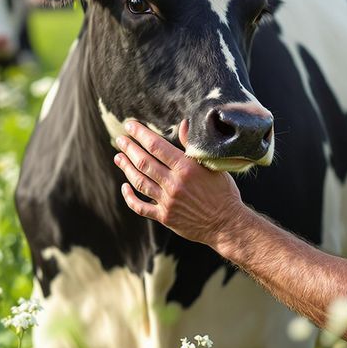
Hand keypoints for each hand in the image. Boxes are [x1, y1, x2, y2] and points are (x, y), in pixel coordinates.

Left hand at [113, 120, 247, 249]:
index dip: (140, 134)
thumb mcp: (212, 165)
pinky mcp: (165, 217)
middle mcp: (174, 183)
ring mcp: (167, 201)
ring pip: (139, 182)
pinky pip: (140, 207)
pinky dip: (129, 197)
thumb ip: (193, 145)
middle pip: (144, 162)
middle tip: (120, 139)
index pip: (156, 146)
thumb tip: (183, 123)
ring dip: (126, 168)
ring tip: (118, 157)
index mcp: (186, 168)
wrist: (228, 224)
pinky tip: (124, 187)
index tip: (130, 126)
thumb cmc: (223, 192)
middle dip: (129, 148)